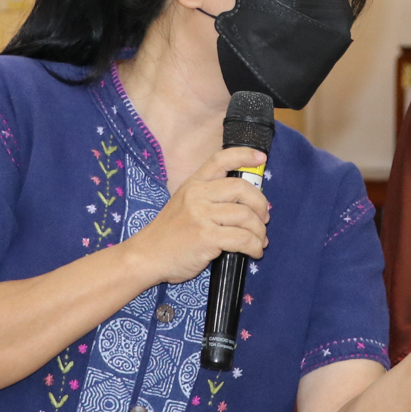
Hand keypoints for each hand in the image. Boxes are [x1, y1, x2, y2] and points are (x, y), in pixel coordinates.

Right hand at [125, 148, 268, 283]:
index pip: (220, 159)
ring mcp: (201, 215)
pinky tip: (254, 252)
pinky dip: (254, 246)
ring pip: (246, 216)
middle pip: (241, 189)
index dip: (243, 155)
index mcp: (193, 184)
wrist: (147, 256)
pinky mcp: (206, 237)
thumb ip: (209, 197)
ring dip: (259, 231)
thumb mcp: (184, 204)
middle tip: (263, 219)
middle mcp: (197, 195)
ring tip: (259, 241)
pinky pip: (242, 238)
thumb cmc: (169, 234)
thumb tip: (246, 201)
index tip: (260, 158)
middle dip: (260, 204)